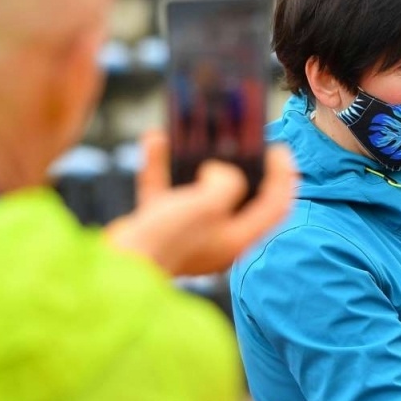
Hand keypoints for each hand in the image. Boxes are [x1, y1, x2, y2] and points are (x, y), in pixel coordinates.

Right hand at [105, 131, 297, 276]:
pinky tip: (156, 140)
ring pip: (199, 192)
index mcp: (237, 240)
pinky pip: (163, 191)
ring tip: (199, 135)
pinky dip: (161, 166)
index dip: (283, 178)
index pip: (275, 208)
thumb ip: (226, 183)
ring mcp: (185, 234)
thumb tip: (218, 171)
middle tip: (247, 140)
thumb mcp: (208, 205)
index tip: (280, 149)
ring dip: (197, 161)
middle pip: (241, 198)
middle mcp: (215, 239)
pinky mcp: (156, 227)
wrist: (116, 265)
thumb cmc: (167, 240)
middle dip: (244, 166)